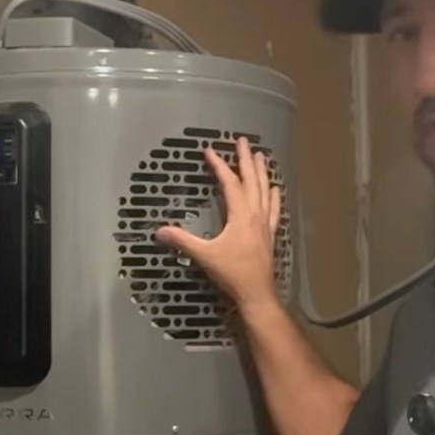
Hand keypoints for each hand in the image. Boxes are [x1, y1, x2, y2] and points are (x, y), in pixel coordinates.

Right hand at [155, 137, 281, 312]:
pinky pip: (274, 208)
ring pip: (266, 190)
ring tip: (260, 157)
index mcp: (241, 215)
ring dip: (262, 172)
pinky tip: (275, 190)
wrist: (257, 293)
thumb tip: (159, 230)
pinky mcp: (270, 234)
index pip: (230, 183)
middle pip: (252, 180)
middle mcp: (256, 214)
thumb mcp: (204, 255)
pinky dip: (273, 195)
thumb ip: (182, 241)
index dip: (219, 165)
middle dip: (246, 159)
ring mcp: (266, 223)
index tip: (209, 150)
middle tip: (243, 141)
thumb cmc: (232, 272)